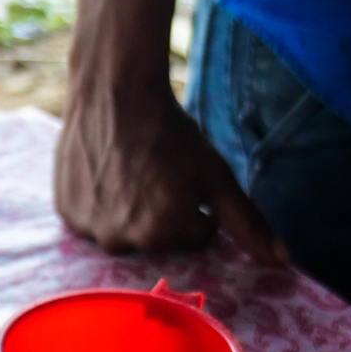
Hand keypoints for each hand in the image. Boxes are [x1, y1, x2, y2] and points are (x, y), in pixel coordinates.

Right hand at [54, 76, 287, 265]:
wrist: (114, 89)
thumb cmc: (171, 131)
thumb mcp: (216, 177)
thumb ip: (248, 224)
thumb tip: (284, 262)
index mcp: (163, 234)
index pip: (194, 237)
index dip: (196, 205)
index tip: (184, 176)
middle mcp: (123, 241)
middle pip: (156, 238)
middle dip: (162, 212)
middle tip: (156, 172)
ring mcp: (89, 228)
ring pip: (122, 230)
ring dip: (129, 209)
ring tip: (129, 170)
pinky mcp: (66, 212)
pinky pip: (91, 219)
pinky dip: (99, 202)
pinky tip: (105, 173)